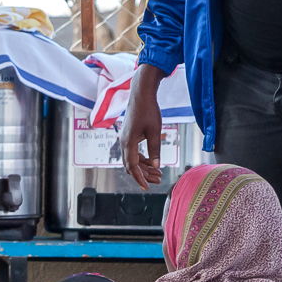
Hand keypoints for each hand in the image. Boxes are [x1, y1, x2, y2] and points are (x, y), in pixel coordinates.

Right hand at [120, 70, 165, 188]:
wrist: (141, 94)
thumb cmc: (149, 111)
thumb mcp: (155, 131)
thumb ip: (155, 150)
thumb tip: (157, 166)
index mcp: (128, 142)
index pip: (132, 166)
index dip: (139, 178)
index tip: (146, 187)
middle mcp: (123, 142)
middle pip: (131, 165)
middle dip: (143, 174)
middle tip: (158, 180)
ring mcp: (125, 139)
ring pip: (132, 159)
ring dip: (144, 167)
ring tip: (158, 173)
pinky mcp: (128, 136)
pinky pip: (133, 152)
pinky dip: (142, 159)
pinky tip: (153, 163)